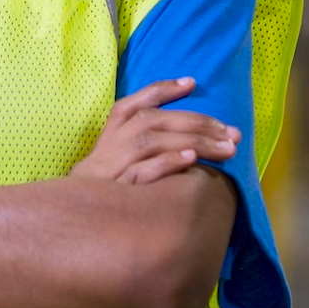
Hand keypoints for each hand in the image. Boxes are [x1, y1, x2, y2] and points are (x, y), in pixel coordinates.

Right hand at [69, 78, 239, 184]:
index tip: (192, 82)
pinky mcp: (115, 191)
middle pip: (153, 121)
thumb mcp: (117, 162)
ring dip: (191, 140)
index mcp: (110, 134)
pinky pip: (142, 172)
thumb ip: (145, 144)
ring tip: (224, 147)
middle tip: (231, 132)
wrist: (77, 225)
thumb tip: (190, 140)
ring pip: (151, 141)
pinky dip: (167, 162)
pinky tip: (192, 160)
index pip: (134, 104)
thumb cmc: (106, 190)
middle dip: (196, 122)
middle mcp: (110, 145)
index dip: (162, 90)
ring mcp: (111, 167)